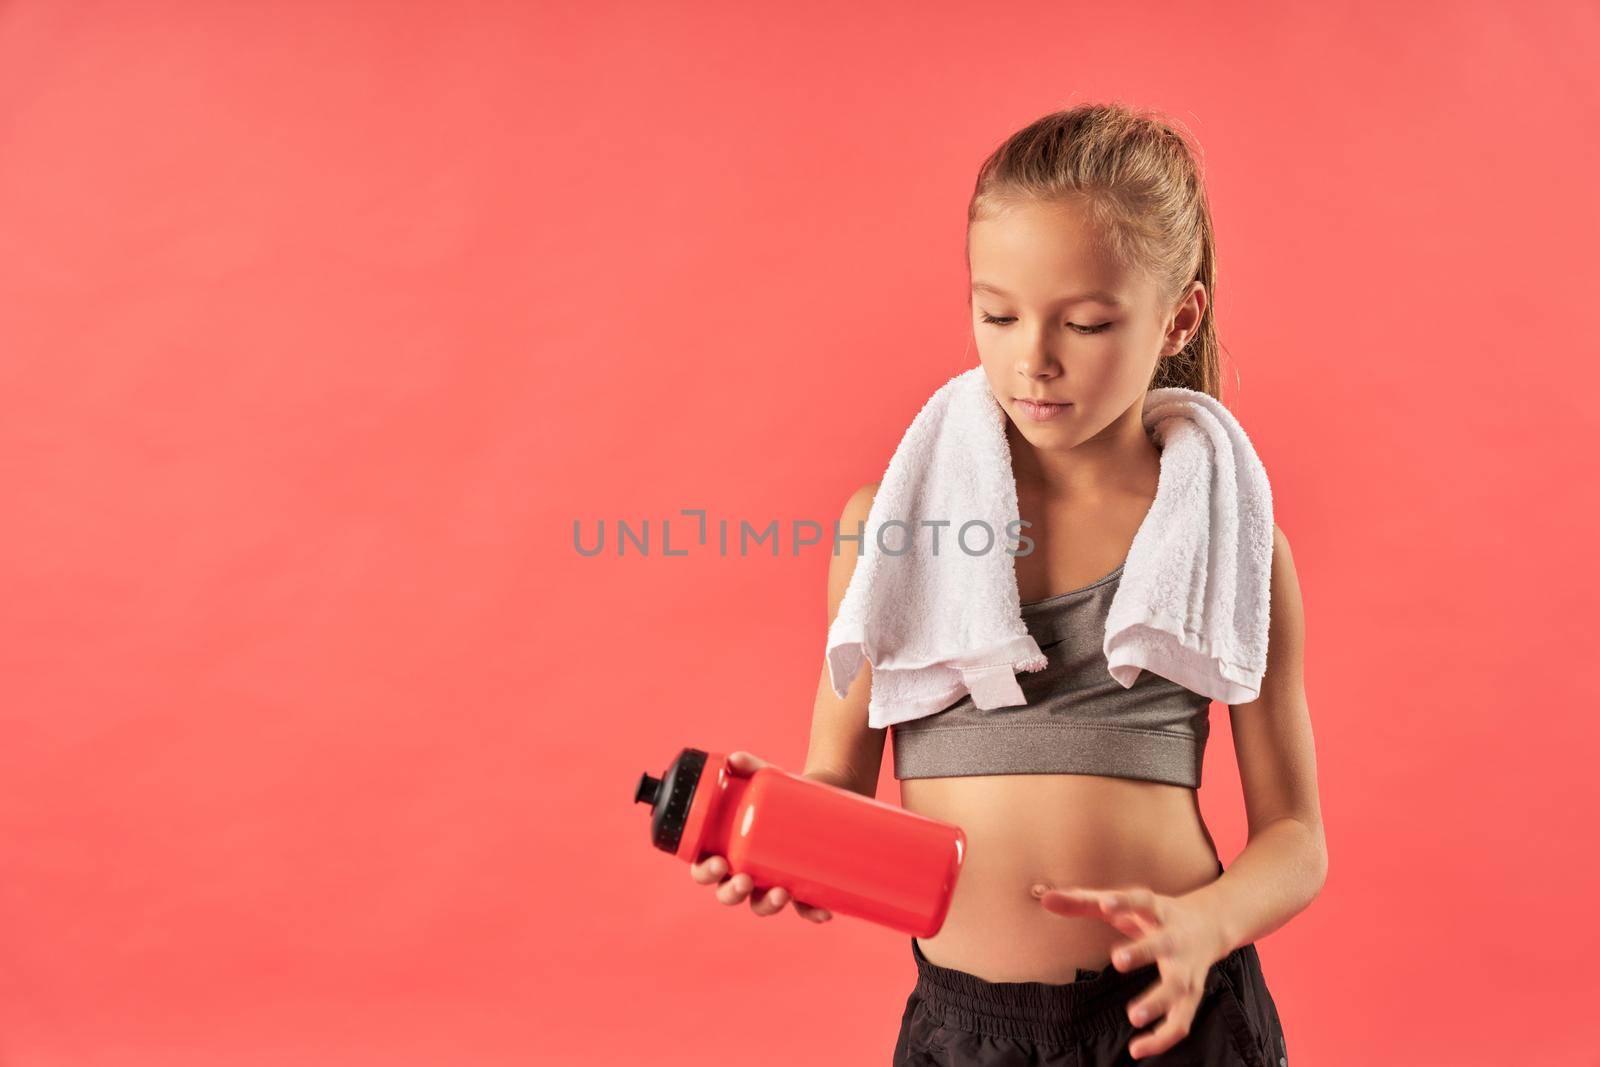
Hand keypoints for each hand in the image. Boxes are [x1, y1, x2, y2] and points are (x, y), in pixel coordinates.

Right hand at [687, 750, 832, 922]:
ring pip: (763, 903)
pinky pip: (805, 906)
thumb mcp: (765, 777)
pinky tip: (823, 912)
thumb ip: (750, 765)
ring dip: (768, 905)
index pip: (705, 869)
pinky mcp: (803, 884)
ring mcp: (773, 880)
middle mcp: (746, 871)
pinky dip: (813, 911)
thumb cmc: (780, 791)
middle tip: (744, 880)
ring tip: (781, 893)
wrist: (821, 794)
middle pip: (730, 892)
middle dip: (733, 892)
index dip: (704, 872)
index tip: (716, 863)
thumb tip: (735, 758)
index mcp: (726, 850)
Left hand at [1031, 882, 1224, 1059]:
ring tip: (1132, 1015)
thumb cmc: (1153, 913)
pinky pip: (1182, 1020)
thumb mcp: (1123, 903)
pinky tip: (1137, 1049)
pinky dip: (1163, 1038)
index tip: (1105, 904)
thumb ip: (1083, 901)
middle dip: (1143, 951)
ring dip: (1158, 1002)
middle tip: (1118, 960)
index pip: (1141, 900)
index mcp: (1156, 910)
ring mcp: (1186, 968)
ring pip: (1177, 987)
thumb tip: (1043, 898)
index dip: (1123, 902)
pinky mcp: (1192, 994)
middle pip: (1162, 944)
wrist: (1210, 925)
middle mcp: (1175, 938)